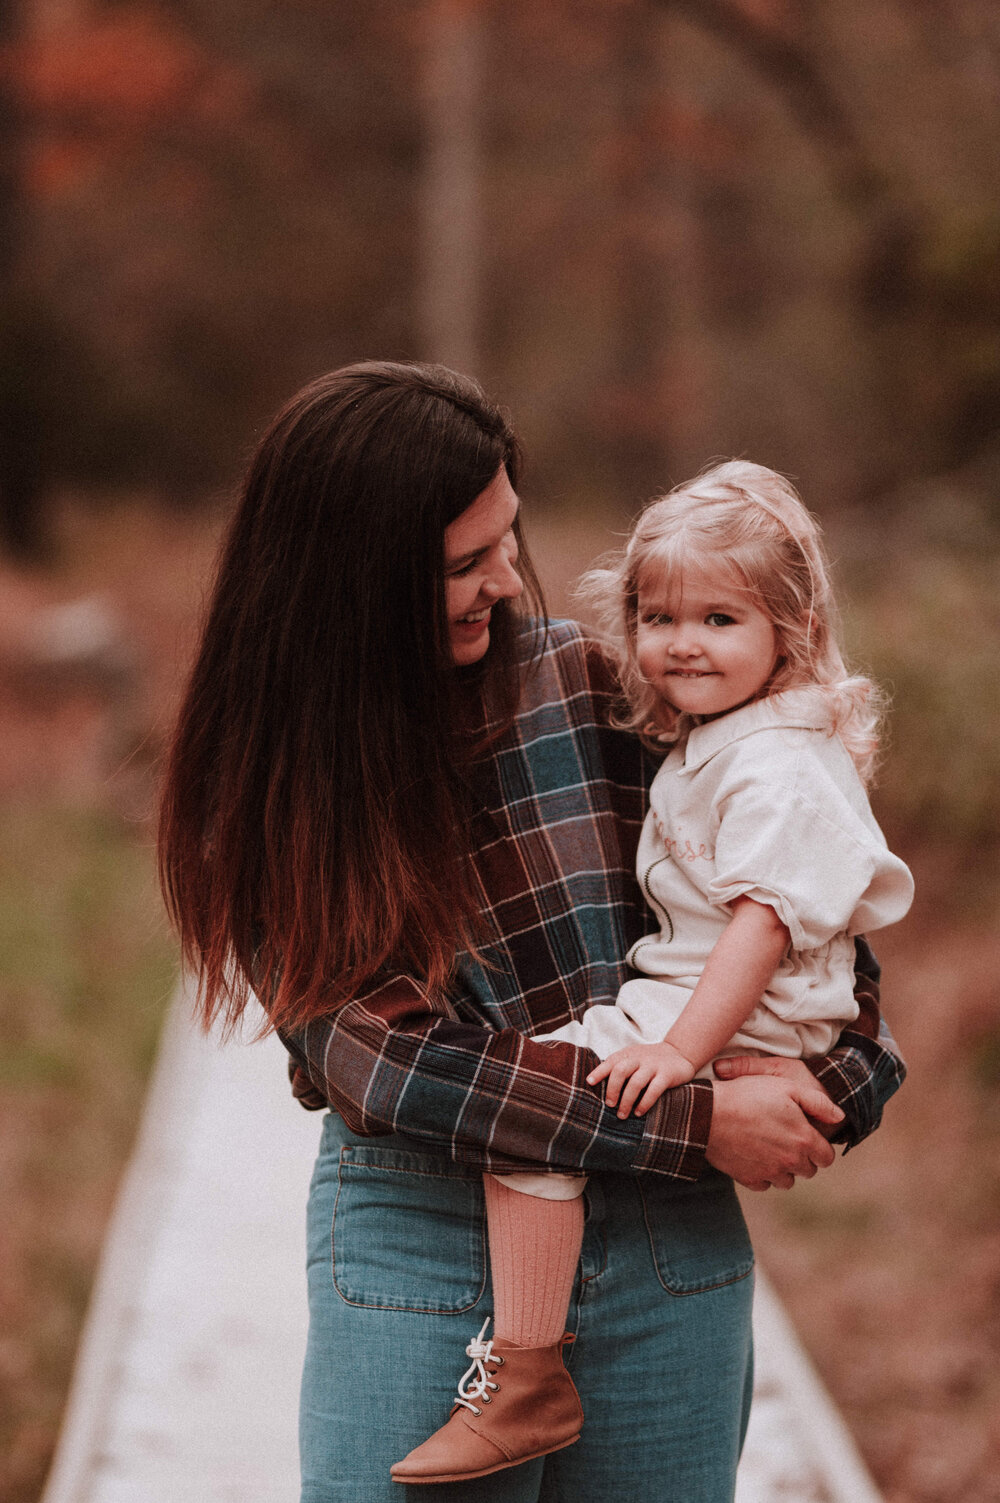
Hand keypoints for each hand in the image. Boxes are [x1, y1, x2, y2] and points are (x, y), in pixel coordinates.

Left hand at [587, 1041, 695, 1117]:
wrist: (680, 1053)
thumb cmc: (650, 1061)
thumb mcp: (634, 1058)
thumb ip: (619, 1067)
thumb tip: (596, 1086)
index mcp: (629, 1054)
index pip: (611, 1061)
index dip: (599, 1071)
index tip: (590, 1082)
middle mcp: (639, 1058)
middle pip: (620, 1071)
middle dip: (612, 1089)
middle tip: (610, 1105)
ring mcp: (653, 1066)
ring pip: (636, 1083)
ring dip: (627, 1101)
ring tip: (622, 1114)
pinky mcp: (667, 1075)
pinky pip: (654, 1090)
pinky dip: (644, 1103)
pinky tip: (639, 1112)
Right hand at [705, 1071, 843, 1190]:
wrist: (707, 1114)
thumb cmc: (747, 1095)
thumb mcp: (786, 1086)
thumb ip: (818, 1103)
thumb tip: (840, 1117)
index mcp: (804, 1140)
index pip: (827, 1157)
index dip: (819, 1146)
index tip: (807, 1136)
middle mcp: (791, 1162)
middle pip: (808, 1171)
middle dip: (802, 1157)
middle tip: (786, 1138)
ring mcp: (770, 1173)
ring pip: (788, 1181)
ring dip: (784, 1168)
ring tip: (769, 1147)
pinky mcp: (750, 1180)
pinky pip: (765, 1184)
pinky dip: (762, 1173)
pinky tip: (753, 1155)